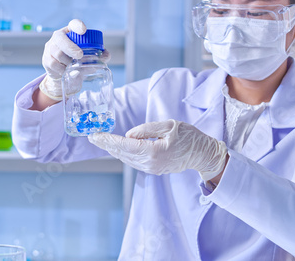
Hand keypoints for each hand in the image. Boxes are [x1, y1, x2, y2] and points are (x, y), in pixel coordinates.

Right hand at [39, 19, 110, 100]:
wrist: (62, 75)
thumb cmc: (76, 61)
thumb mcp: (88, 57)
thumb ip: (99, 55)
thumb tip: (106, 55)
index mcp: (70, 32)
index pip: (73, 25)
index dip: (77, 26)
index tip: (83, 30)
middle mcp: (58, 37)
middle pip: (60, 38)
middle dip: (70, 47)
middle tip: (80, 55)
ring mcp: (50, 48)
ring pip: (57, 53)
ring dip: (68, 61)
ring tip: (75, 66)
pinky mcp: (46, 59)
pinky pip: (53, 64)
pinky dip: (62, 69)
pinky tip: (67, 71)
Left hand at [88, 119, 227, 180]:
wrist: (203, 155)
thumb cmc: (189, 137)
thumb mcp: (169, 125)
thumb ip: (146, 129)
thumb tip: (128, 135)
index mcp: (154, 152)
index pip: (125, 145)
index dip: (108, 140)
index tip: (94, 136)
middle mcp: (150, 163)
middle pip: (122, 153)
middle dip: (106, 145)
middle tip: (92, 136)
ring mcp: (151, 169)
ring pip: (126, 158)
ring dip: (113, 150)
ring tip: (101, 141)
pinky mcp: (153, 170)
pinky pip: (133, 161)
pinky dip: (122, 154)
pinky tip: (116, 148)